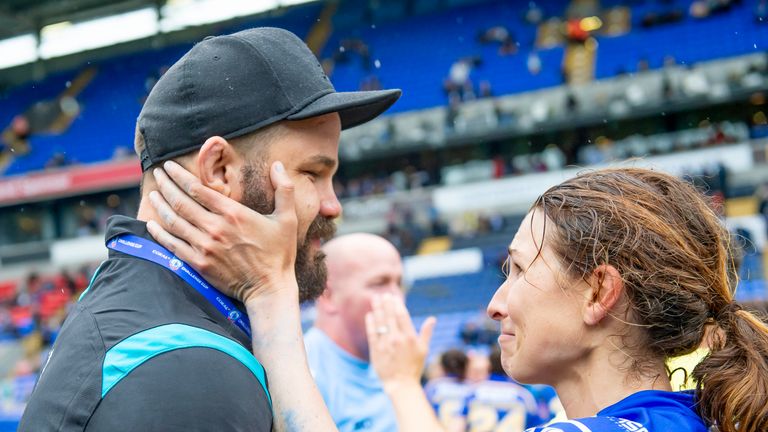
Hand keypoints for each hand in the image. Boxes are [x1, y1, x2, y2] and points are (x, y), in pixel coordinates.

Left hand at [146, 160, 297, 302]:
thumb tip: (277, 164)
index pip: (198, 188)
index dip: (180, 175)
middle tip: (157, 174)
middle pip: (181, 202)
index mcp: (233, 213)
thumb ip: (284, 189)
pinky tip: (151, 224)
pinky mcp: (198, 264)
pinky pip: (172, 245)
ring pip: (174, 221)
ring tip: (152, 194)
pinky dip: (159, 233)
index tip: (170, 166)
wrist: (269, 289)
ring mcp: (204, 247)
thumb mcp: (288, 219)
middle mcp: (215, 228)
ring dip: (160, 206)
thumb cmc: (279, 253)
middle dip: (166, 185)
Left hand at [366, 294, 435, 391]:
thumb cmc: (414, 367)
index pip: (402, 316)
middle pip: (390, 316)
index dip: (397, 305)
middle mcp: (397, 339)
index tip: (394, 297)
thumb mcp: (424, 350)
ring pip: (380, 322)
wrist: (401, 384)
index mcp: (409, 337)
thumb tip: (432, 319)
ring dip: (377, 309)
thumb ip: (426, 333)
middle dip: (386, 303)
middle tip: (384, 294)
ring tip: (375, 299)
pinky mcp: (376, 350)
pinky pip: (372, 333)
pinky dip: (371, 323)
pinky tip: (370, 315)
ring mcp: (385, 344)